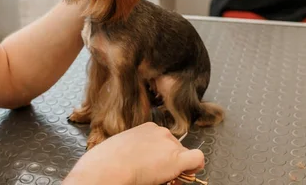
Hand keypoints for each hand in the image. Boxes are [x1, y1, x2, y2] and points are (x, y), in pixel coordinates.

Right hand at [64, 123, 204, 184]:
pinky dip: (195, 166)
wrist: (109, 166)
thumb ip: (137, 147)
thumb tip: (141, 157)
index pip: (164, 140)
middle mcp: (161, 132)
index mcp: (148, 127)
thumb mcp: (123, 146)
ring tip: (162, 176)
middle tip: (159, 173)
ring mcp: (169, 144)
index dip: (163, 154)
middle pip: (176, 147)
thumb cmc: (108, 159)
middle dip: (171, 160)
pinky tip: (186, 173)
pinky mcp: (176, 159)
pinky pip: (197, 159)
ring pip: (184, 155)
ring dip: (177, 166)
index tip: (156, 164)